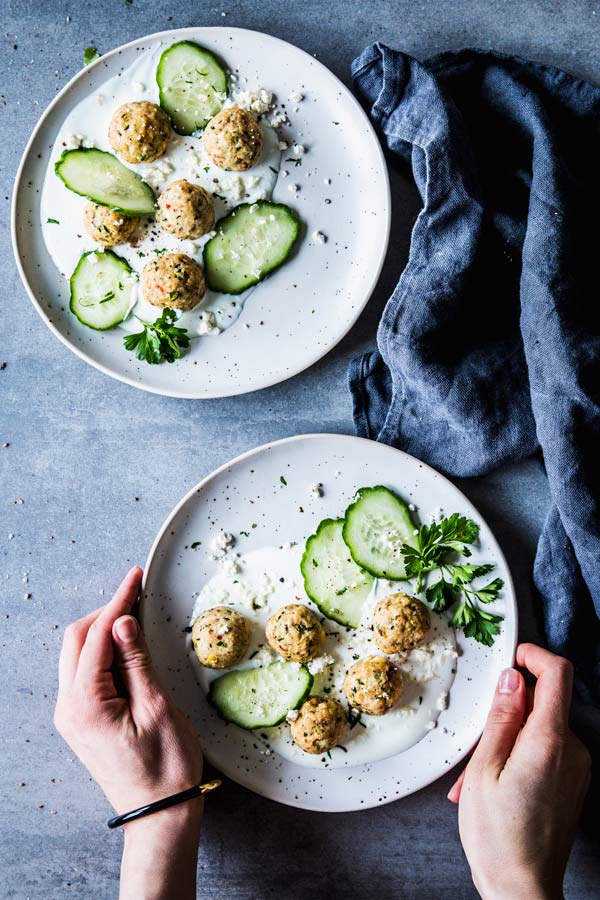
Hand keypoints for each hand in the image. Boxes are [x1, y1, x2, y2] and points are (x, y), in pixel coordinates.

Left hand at [54, 567, 203, 899]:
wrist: (159, 812)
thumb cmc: (165, 766)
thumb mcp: (157, 707)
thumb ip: (136, 661)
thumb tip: (123, 620)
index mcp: (86, 704)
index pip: (96, 637)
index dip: (117, 602)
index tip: (135, 578)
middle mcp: (69, 708)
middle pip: (76, 640)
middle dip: (106, 612)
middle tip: (138, 595)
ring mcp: (72, 715)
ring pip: (77, 655)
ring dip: (104, 632)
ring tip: (136, 617)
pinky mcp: (82, 720)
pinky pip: (85, 674)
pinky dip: (103, 653)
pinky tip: (126, 647)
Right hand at [449, 643, 590, 899]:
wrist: (522, 889)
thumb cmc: (498, 835)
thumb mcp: (484, 768)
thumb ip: (501, 718)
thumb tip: (512, 678)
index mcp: (550, 741)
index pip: (558, 674)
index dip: (534, 655)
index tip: (512, 657)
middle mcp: (573, 751)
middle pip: (547, 701)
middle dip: (510, 708)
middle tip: (477, 738)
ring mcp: (577, 769)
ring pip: (542, 727)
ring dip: (510, 736)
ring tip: (478, 775)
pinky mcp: (573, 783)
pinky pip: (547, 750)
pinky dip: (521, 755)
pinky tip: (495, 784)